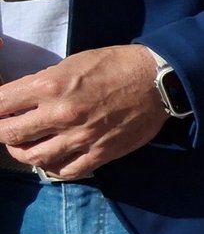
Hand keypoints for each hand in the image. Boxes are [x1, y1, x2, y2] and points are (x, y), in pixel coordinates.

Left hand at [0, 46, 168, 179]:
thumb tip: (23, 98)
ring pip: (33, 157)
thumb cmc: (116, 65)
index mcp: (50, 86)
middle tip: (5, 130)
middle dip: (1, 132)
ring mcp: (80, 138)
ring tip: (25, 147)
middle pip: (9, 134)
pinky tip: (52, 160)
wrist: (158, 81)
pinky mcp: (100, 153)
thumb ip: (44, 82)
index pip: (0, 103)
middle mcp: (60, 114)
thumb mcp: (72, 63)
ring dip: (22, 152)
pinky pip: (66, 171)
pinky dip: (52, 168)